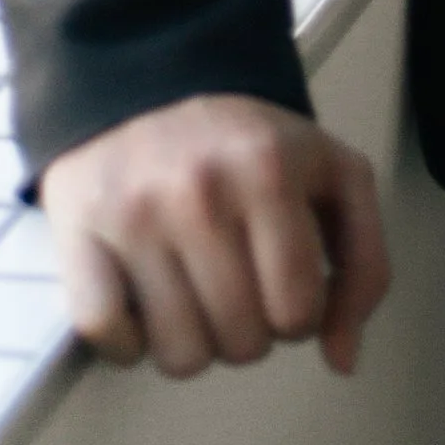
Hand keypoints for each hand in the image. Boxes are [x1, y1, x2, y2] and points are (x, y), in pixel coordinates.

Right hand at [39, 92, 389, 379]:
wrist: (147, 85)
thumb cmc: (246, 145)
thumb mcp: (332, 177)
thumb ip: (365, 265)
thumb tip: (343, 359)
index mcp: (270, 170)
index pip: (297, 313)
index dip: (295, 314)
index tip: (281, 281)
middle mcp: (200, 190)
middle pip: (240, 344)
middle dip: (246, 330)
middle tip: (235, 282)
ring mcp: (135, 214)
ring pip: (179, 356)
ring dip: (191, 340)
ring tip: (193, 289)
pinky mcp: (79, 234)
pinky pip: (108, 336)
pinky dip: (126, 338)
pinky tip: (143, 296)